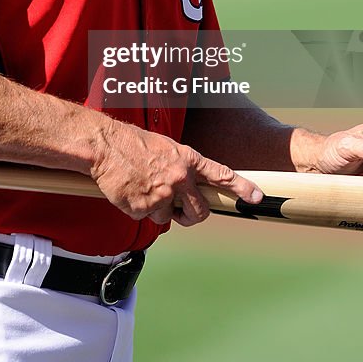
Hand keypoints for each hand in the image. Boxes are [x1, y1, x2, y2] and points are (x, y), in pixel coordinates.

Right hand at [91, 119, 262, 226]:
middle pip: (200, 211)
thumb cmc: (132, 144)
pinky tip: (130, 192)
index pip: (221, 174)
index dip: (241, 187)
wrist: (105, 147)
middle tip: (181, 212)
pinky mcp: (144, 208)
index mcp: (187, 159)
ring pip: (169, 217)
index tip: (257, 197)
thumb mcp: (165, 148)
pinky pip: (147, 218)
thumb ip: (181, 168)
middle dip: (193, 216)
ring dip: (158, 210)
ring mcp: (162, 195)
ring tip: (143, 188)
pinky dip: (139, 209)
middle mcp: (180, 178)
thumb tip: (188, 188)